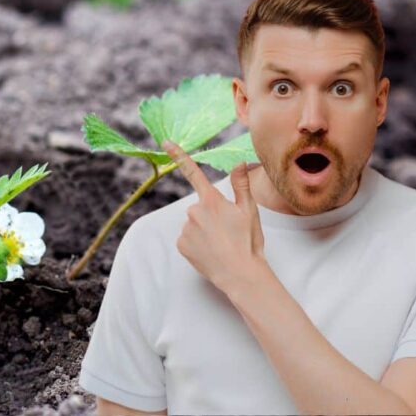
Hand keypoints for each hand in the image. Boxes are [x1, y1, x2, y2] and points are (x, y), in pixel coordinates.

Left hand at [163, 140, 266, 294]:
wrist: (240, 274)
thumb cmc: (248, 242)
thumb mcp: (249, 211)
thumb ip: (241, 185)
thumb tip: (238, 162)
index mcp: (211, 200)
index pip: (193, 172)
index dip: (179, 155)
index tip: (166, 142)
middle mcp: (194, 211)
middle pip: (200, 207)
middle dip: (211, 215)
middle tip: (228, 231)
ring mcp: (185, 228)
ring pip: (194, 224)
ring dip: (204, 231)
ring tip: (221, 243)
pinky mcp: (180, 244)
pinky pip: (187, 238)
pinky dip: (197, 243)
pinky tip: (210, 251)